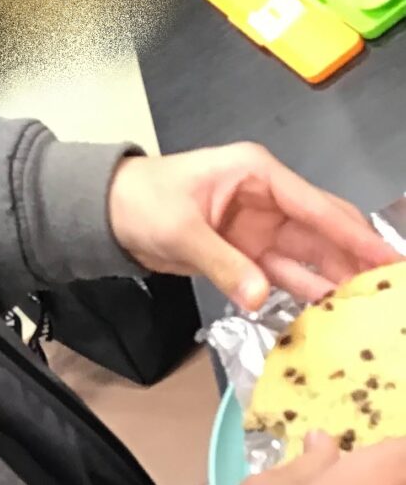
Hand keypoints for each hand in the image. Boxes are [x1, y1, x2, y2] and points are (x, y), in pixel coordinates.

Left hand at [107, 144, 397, 310]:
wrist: (107, 213)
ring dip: (337, 278)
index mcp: (257, 174)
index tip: (389, 259)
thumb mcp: (181, 230)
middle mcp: (267, 198)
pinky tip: (331, 310)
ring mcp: (259, 228)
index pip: (317, 206)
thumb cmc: (141, 201)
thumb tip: (260, 296)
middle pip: (323, 229)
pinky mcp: (248, 253)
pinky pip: (284, 272)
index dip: (356, 234)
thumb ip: (223, 264)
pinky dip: (306, 290)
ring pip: (309, 255)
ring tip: (370, 307)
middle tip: (390, 289)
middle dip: (357, 257)